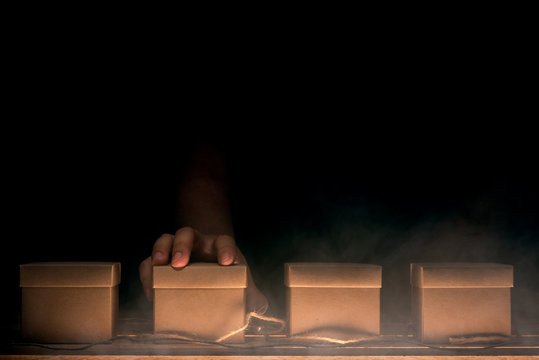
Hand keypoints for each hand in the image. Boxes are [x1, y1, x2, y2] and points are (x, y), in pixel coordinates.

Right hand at [139, 226, 267, 313]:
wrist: (208, 270)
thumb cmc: (225, 274)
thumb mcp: (239, 281)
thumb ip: (251, 294)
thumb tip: (259, 306)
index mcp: (220, 246)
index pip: (224, 241)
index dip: (226, 250)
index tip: (227, 262)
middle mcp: (198, 242)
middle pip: (188, 234)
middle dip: (183, 246)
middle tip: (180, 263)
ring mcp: (177, 248)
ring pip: (167, 239)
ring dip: (161, 250)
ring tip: (159, 264)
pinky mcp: (161, 261)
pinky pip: (150, 261)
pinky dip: (148, 272)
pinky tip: (150, 288)